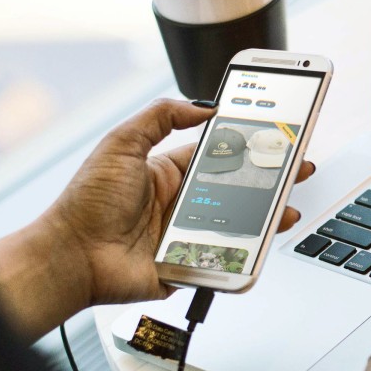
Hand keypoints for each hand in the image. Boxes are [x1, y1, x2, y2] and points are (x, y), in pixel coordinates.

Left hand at [45, 98, 312, 307]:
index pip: (218, 155)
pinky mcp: (189, 265)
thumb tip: (201, 105)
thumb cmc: (87, 202)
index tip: (272, 138)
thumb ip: (160, 116)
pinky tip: (264, 245)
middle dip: (270, 181)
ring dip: (267, 217)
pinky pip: (225, 260)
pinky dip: (247, 256)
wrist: (72, 256)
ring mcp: (187, 236)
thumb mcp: (121, 143)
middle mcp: (181, 203)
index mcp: (168, 172)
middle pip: (237, 190)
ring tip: (289, 209)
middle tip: (297, 170)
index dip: (247, 147)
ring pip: (239, 225)